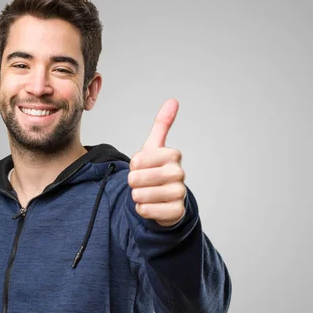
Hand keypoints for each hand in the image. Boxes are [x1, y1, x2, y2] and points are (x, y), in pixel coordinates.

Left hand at [128, 99, 186, 226]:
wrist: (167, 199)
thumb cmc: (157, 170)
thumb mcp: (156, 147)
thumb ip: (162, 124)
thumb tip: (173, 100)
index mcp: (173, 155)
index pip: (136, 161)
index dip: (133, 166)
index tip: (143, 167)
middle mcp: (179, 173)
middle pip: (136, 178)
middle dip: (133, 182)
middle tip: (143, 182)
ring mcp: (179, 193)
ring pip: (140, 195)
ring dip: (137, 196)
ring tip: (147, 193)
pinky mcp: (176, 212)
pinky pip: (145, 210)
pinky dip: (142, 209)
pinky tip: (152, 205)